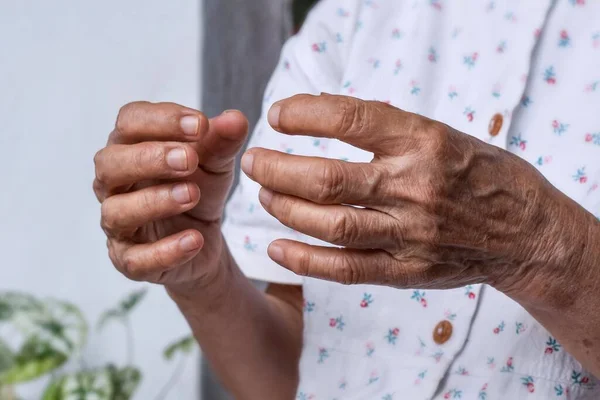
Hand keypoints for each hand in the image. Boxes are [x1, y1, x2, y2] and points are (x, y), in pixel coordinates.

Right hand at [94, 102, 247, 293]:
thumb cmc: (198, 190)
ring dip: (154, 201)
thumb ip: (222, 141)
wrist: (204, 241)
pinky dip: (164, 251)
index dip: (161, 120)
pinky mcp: (129, 260)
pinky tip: (194, 239)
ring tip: (191, 195)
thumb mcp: (215, 164)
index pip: (129, 121)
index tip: (200, 125)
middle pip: (110, 164)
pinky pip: (135, 259)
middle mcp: (114, 184)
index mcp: (130, 148)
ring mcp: (117, 224)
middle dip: (150, 158)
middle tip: (189, 160)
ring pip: (117, 211)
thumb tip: (235, 119)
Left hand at [241, 94, 578, 293]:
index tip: (277, 116)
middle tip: (253, 162)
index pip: (350, 120)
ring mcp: (411, 233)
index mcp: (424, 141)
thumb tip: (324, 112)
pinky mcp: (408, 270)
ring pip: (331, 224)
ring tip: (264, 196)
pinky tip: (276, 247)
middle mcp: (414, 186)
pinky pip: (346, 268)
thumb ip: (388, 127)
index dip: (304, 115)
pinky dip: (305, 259)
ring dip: (286, 209)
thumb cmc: (481, 174)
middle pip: (327, 179)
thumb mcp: (443, 133)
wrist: (527, 232)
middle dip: (277, 169)